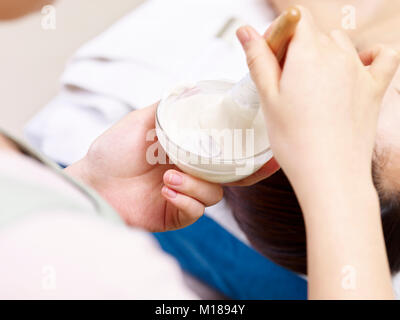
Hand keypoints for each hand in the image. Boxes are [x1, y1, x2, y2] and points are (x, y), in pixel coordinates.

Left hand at [66, 104, 223, 231]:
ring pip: (213, 195)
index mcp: (184, 151)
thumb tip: (190, 90)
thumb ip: (165, 109)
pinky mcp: (173, 215)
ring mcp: (182, 194)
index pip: (217, 153)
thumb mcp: (139, 121)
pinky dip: (186, 202)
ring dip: (195, 186)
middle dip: (213, 170)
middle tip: (190, 162)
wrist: (93, 181)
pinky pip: (195, 212)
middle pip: (222, 175)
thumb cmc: (113, 151)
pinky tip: (166, 192)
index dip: (228, 151)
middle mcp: (187, 173)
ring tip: (169, 177)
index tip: (228, 144)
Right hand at [237, 7, 397, 298]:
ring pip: (342, 45)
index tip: (273, 58)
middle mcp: (339, 55)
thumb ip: (259, 59)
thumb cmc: (296, 142)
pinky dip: (371, 56)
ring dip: (325, 55)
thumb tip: (245, 30)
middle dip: (299, 49)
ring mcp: (360, 71)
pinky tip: (357, 66)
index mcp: (309, 54)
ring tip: (312, 87)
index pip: (296, 21)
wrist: (330, 175)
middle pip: (316, 34)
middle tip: (286, 82)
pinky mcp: (375, 88)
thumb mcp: (268, 99)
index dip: (281, 35)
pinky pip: (383, 57)